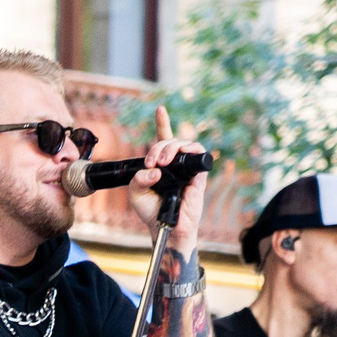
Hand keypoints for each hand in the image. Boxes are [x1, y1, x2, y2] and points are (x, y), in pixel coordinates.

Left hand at [123, 105, 207, 258]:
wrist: (165, 227)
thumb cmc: (151, 211)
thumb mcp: (135, 194)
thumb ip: (137, 180)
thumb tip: (154, 171)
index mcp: (161, 164)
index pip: (163, 139)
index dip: (163, 122)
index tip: (160, 109)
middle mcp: (176, 164)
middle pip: (171, 140)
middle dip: (159, 146)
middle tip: (151, 163)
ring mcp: (188, 168)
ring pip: (186, 144)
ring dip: (172, 147)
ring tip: (162, 162)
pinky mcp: (198, 176)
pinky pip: (201, 155)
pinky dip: (191, 150)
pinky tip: (179, 157)